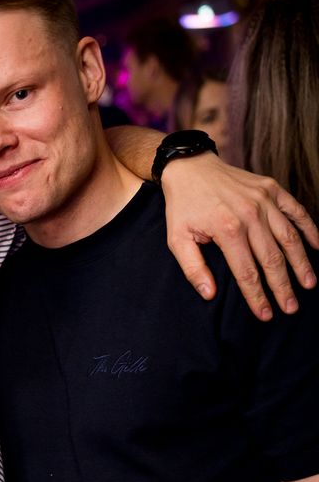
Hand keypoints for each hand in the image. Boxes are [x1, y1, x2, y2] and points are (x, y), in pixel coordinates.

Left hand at [161, 153, 317, 319]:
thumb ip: (193, 268)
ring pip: (289, 237)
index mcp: (227, 229)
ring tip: (309, 284)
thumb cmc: (183, 207)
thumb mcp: (177, 239)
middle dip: (283, 287)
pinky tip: (317, 247)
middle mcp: (250, 214)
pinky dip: (310, 228)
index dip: (257, 296)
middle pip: (272, 259)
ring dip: (301, 263)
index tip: (266, 314)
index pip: (247, 272)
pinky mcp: (272, 188)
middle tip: (291, 308)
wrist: (190, 168)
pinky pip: (296, 211)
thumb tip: (209, 295)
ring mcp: (264, 200)